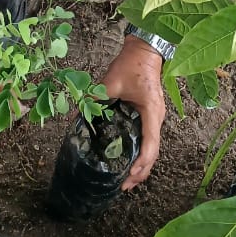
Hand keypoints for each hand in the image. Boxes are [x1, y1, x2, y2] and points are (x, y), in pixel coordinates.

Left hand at [101, 36, 166, 190]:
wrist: (145, 49)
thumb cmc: (131, 64)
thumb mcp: (111, 81)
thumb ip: (95, 98)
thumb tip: (78, 115)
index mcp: (150, 113)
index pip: (150, 146)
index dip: (140, 165)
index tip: (127, 177)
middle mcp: (157, 119)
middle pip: (154, 154)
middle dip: (140, 173)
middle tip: (123, 186)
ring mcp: (156, 118)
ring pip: (153, 148)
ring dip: (142, 165)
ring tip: (126, 179)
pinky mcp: (151, 115)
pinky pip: (149, 139)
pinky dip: (142, 153)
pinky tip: (129, 159)